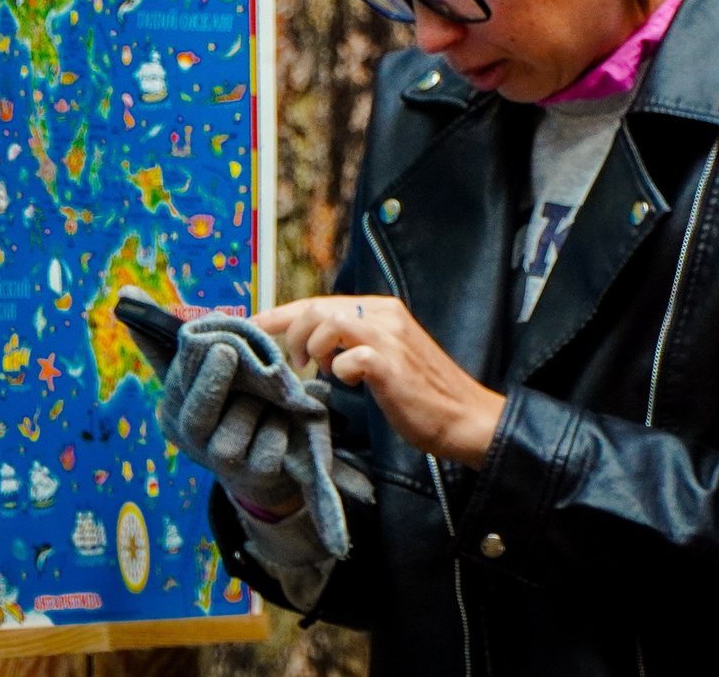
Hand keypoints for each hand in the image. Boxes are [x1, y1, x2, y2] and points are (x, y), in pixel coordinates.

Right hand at [157, 340, 304, 513]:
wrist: (255, 469)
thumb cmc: (224, 410)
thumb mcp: (197, 378)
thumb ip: (169, 343)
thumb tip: (130, 293)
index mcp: (173, 415)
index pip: (176, 386)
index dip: (193, 360)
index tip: (213, 330)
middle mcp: (192, 442)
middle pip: (197, 416)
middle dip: (212, 383)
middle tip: (227, 351)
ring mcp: (222, 463)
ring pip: (240, 423)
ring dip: (258, 403)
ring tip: (267, 397)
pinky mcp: (256, 476)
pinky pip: (271, 443)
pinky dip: (279, 427)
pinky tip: (279, 422)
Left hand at [260, 295, 506, 467]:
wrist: (465, 417)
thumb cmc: (421, 393)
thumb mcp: (383, 356)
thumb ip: (352, 342)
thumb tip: (311, 343)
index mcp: (380, 309)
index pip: (318, 301)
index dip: (280, 314)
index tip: (253, 326)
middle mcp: (384, 314)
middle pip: (316, 307)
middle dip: (294, 336)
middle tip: (298, 365)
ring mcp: (389, 337)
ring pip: (326, 323)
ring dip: (314, 351)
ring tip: (325, 373)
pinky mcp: (391, 364)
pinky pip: (348, 357)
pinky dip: (340, 371)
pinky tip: (351, 384)